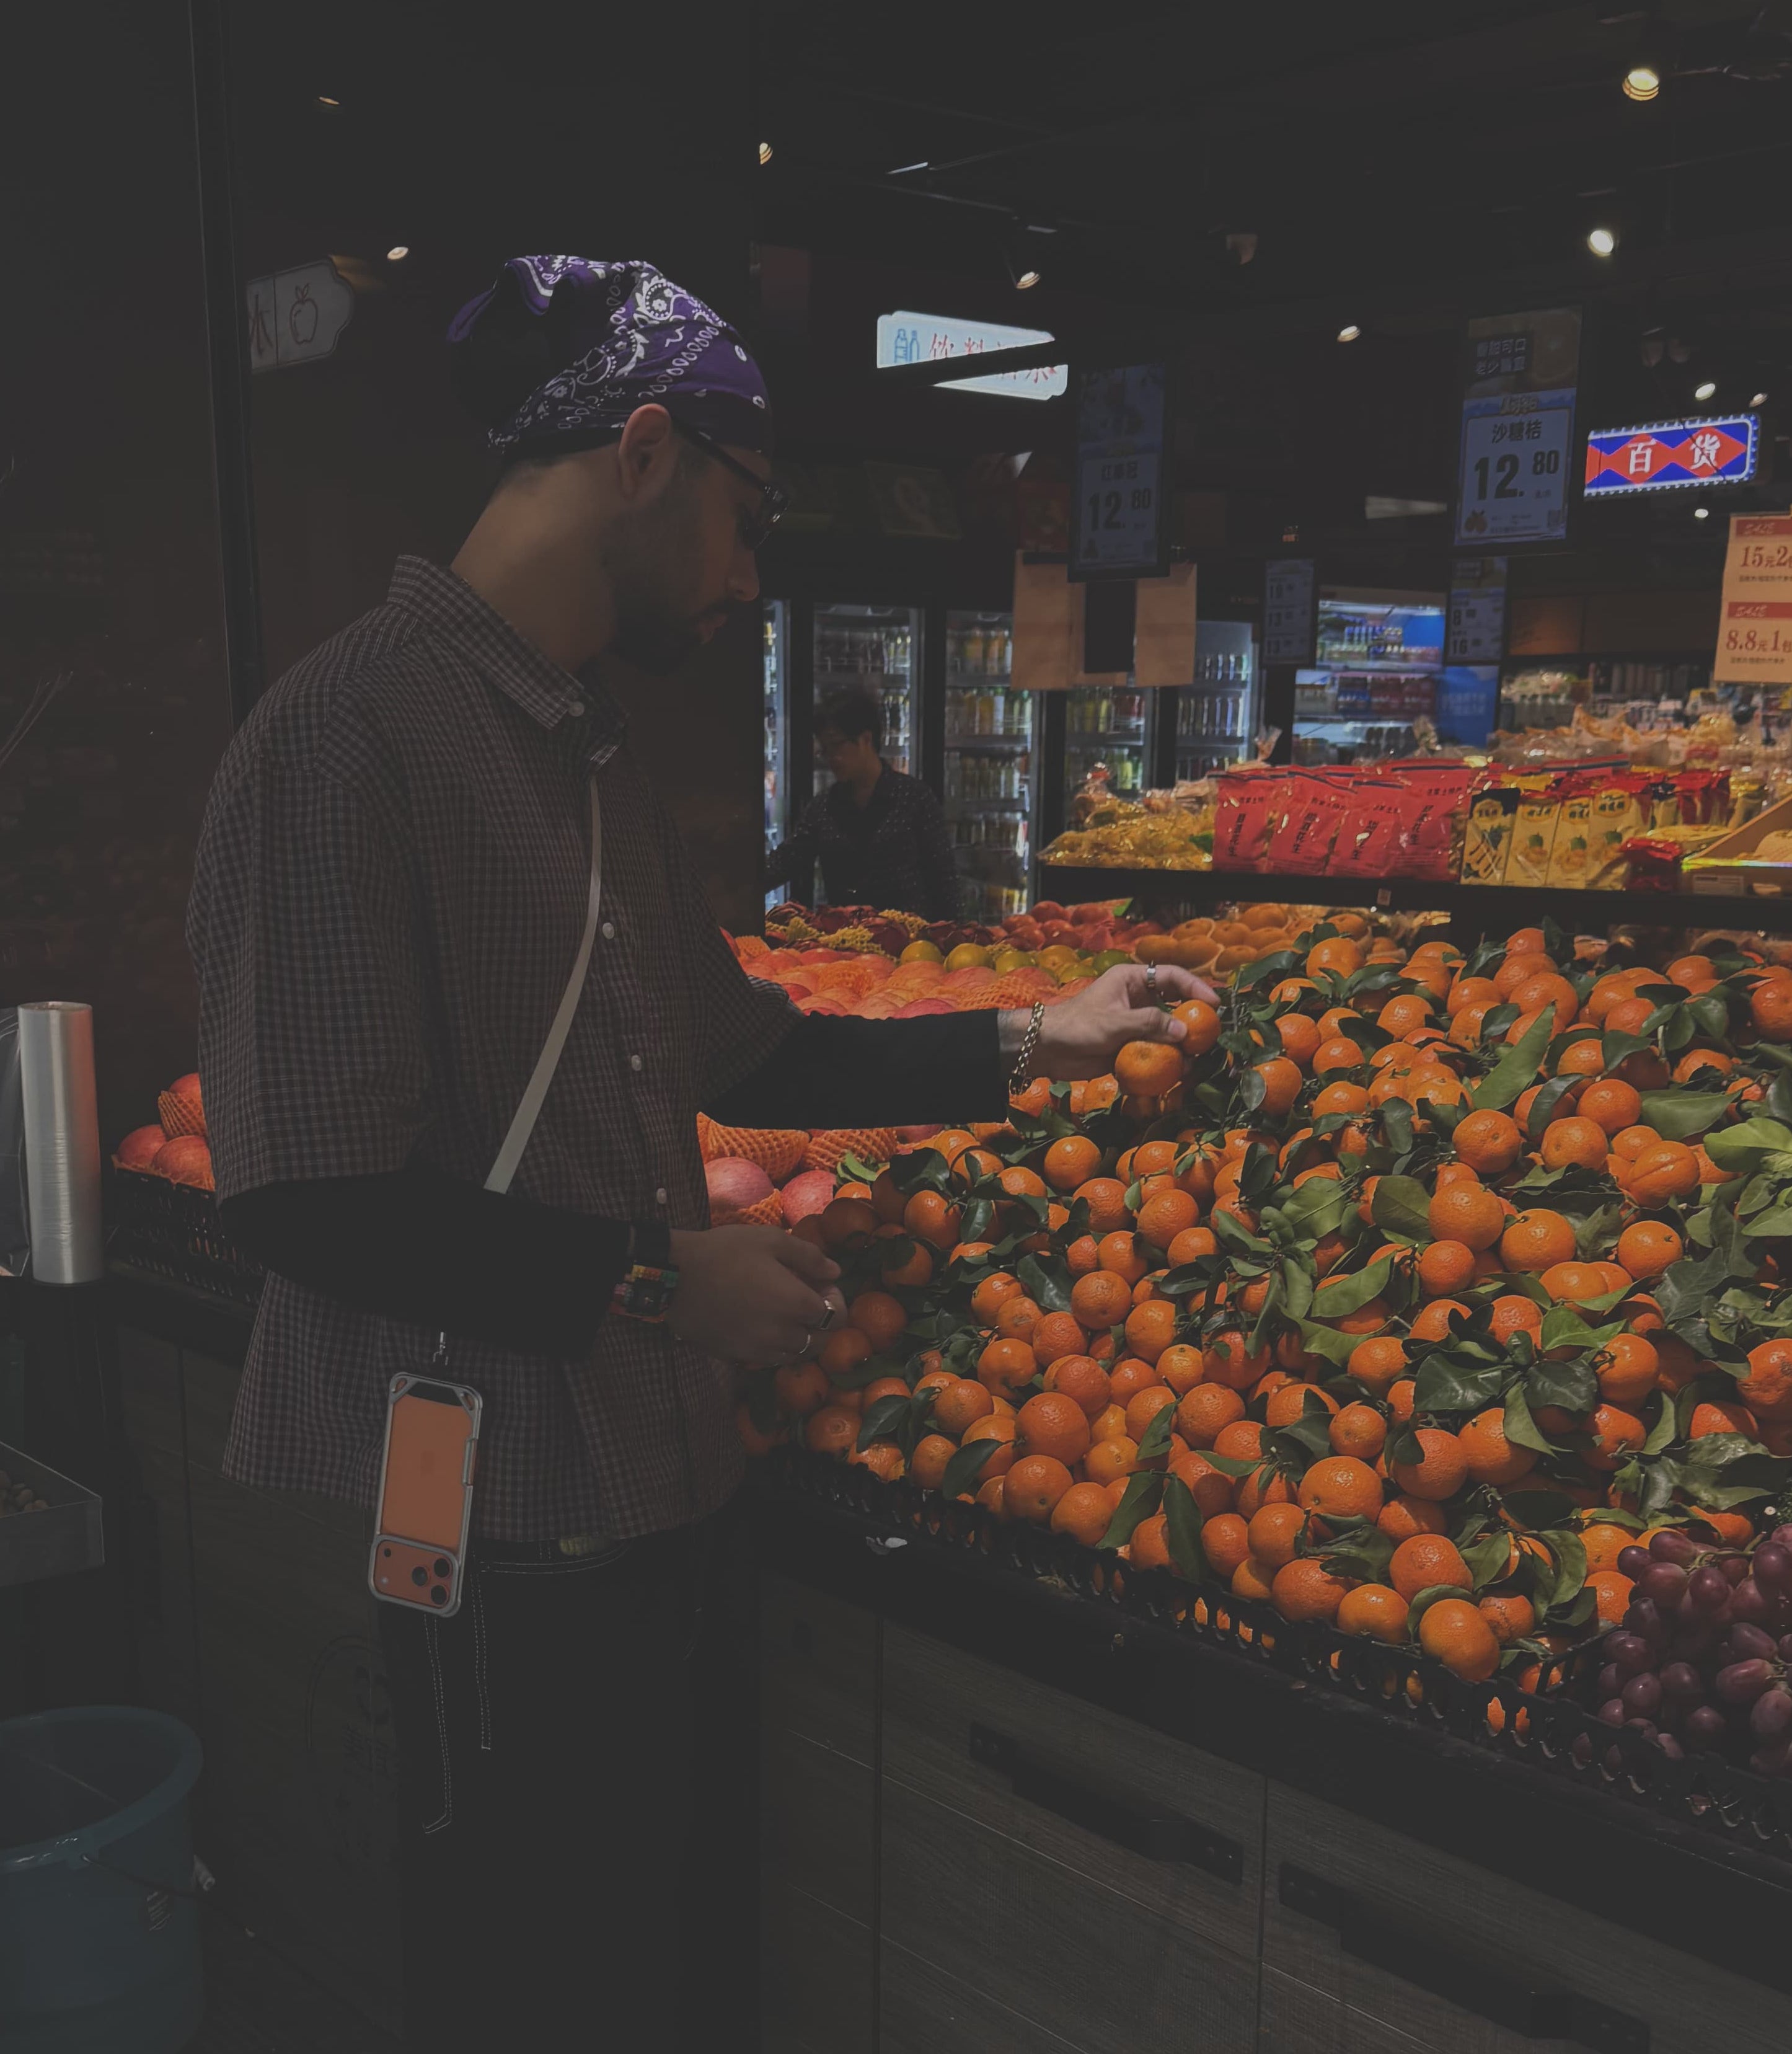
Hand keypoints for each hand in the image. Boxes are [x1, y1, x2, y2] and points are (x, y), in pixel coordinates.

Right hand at [666, 1226, 840, 1363]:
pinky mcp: (737, 1358)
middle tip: (805, 1300)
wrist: (675, 1277)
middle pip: (820, 1342)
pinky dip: (775, 1347)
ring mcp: (760, 1351)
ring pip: (796, 1355)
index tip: (820, 1285)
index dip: (834, 1300)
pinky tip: (762, 1325)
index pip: (836, 1316)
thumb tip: (836, 1272)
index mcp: (797, 1304)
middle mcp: (783, 1334)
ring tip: (784, 1314)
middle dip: (821, 1324)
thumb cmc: (725, 1252)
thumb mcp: (771, 1240)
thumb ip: (809, 1257)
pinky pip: (769, 1360)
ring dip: (799, 1338)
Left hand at [1008, 962, 1216, 1081]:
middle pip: (1175, 1004)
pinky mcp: (1130, 1045)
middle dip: (1193, 1019)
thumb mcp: (1115, 1021)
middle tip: (1210, 1035)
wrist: (1048, 1049)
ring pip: (1168, 1031)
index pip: (1172, 976)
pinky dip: (1168, 1060)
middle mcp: (1137, 999)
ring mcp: (1135, 1023)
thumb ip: (1150, 1024)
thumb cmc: (1077, 1026)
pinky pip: (1156, 1050)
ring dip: (1182, 1045)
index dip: (1196, 987)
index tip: (1213, 1003)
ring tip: (1195, 1059)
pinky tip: (1179, 1071)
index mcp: (1132, 980)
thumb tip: (1184, 1032)